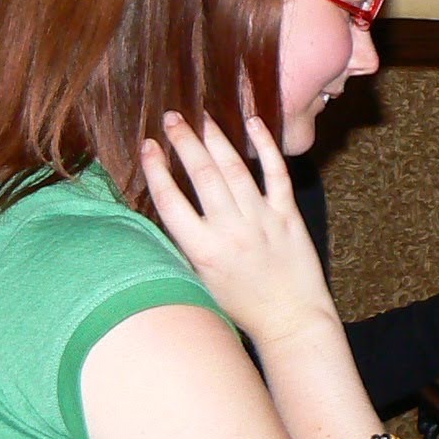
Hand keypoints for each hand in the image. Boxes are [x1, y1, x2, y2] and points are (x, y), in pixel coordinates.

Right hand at [141, 112, 335, 344]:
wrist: (291, 321)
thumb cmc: (242, 306)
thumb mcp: (201, 281)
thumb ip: (187, 244)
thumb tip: (169, 205)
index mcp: (203, 251)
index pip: (170, 201)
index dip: (155, 169)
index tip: (148, 146)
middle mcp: (231, 231)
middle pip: (202, 174)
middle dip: (184, 141)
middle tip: (172, 118)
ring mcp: (262, 221)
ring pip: (235, 169)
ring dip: (216, 138)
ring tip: (201, 117)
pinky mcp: (287, 216)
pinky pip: (276, 173)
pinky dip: (265, 146)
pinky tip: (252, 123)